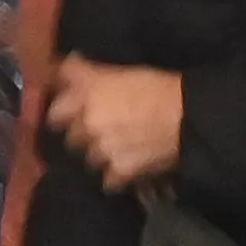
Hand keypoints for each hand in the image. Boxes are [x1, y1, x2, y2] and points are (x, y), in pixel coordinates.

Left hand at [43, 57, 184, 193]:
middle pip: (70, 137)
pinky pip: (108, 181)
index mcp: (86, 94)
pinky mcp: (118, 171)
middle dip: (83, 135)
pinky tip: (130, 167)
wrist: (191, 116)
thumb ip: (86, 74)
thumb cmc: (160, 87)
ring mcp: (101, 149)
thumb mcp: (121, 72)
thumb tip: (62, 64)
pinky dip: (118, 176)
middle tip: (102, 130)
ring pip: (88, 159)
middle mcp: (87, 122)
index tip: (74, 112)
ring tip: (119, 149)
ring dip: (101, 155)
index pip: (55, 109)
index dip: (65, 112)